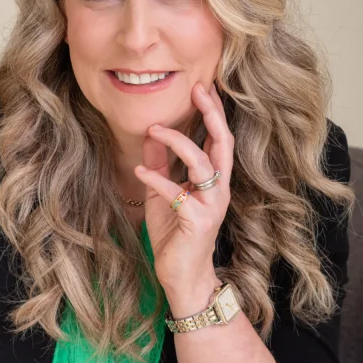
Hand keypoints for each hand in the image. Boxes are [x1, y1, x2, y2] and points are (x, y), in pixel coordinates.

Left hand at [135, 81, 233, 290]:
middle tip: (197, 90)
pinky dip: (157, 179)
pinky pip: (177, 193)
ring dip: (178, 143)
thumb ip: (160, 166)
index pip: (219, 139)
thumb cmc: (176, 234)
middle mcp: (219, 188)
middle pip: (223, 143)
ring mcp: (211, 204)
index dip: (214, 112)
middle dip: (212, 115)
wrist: (183, 275)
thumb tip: (150, 137)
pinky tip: (139, 172)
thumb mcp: (163, 194)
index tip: (203, 87)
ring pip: (203, 163)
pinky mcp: (198, 221)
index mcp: (214, 180)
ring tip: (154, 131)